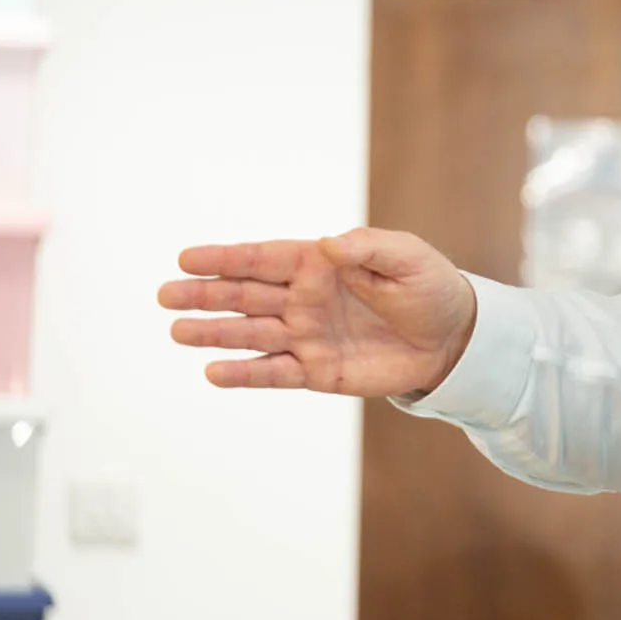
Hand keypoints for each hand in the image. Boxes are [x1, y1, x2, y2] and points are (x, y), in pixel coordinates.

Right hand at [159, 228, 476, 396]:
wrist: (454, 339)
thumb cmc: (431, 288)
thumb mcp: (408, 257)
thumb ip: (367, 248)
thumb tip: (327, 244)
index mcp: (321, 265)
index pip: (264, 259)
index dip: (226, 259)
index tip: (187, 259)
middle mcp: (304, 299)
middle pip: (245, 295)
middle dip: (206, 294)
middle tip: (165, 294)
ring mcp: (307, 336)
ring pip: (251, 334)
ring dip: (214, 333)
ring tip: (178, 331)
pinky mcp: (317, 371)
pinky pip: (275, 373)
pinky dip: (245, 374)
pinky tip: (214, 372)